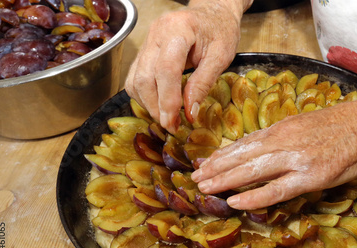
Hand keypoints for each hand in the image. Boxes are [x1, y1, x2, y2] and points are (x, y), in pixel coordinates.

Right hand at [124, 1, 242, 132]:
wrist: (212, 12)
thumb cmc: (220, 31)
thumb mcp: (221, 56)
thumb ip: (203, 83)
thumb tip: (190, 113)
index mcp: (178, 29)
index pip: (166, 69)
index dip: (168, 99)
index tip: (173, 121)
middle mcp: (156, 34)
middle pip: (144, 77)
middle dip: (156, 107)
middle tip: (171, 126)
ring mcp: (147, 42)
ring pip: (135, 80)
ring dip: (148, 104)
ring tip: (167, 118)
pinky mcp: (144, 51)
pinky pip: (135, 77)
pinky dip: (144, 96)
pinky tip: (160, 105)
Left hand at [191, 97, 356, 209]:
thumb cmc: (342, 125)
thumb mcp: (305, 123)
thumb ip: (282, 136)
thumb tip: (260, 148)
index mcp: (282, 127)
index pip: (244, 143)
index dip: (223, 154)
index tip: (206, 162)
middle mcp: (284, 141)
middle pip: (242, 156)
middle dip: (216, 168)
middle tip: (195, 177)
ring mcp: (296, 159)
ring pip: (252, 172)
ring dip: (225, 181)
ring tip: (205, 188)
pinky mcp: (311, 177)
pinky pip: (276, 190)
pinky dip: (254, 197)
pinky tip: (235, 203)